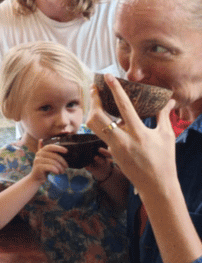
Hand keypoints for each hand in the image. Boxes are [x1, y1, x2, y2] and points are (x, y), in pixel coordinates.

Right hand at [28, 141, 67, 182]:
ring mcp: (38, 160)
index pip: (50, 146)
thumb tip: (41, 139)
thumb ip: (45, 151)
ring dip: (60, 167)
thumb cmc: (43, 168)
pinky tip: (57, 173)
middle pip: (54, 155)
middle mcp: (38, 154)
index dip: (58, 148)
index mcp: (41, 151)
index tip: (66, 151)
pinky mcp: (38, 167)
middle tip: (66, 167)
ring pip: (53, 162)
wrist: (36, 178)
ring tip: (62, 171)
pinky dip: (55, 170)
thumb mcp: (44, 158)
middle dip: (62, 162)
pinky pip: (50, 167)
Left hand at [85, 74, 177, 199]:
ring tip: (97, 101)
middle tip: (95, 87)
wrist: (156, 185)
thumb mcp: (166, 136)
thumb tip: (169, 101)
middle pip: (98, 117)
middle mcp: (122, 140)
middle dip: (94, 100)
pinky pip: (101, 134)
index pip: (124, 107)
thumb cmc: (164, 160)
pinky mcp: (110, 152)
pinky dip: (101, 123)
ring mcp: (113, 147)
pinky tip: (105, 116)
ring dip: (93, 111)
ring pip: (94, 126)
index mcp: (138, 133)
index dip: (115, 90)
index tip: (108, 77)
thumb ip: (163, 116)